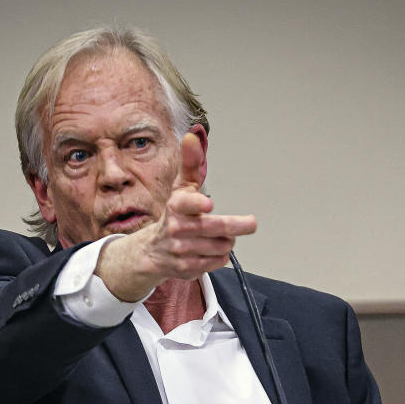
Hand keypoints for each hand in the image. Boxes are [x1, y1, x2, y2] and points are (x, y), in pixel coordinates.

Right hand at [96, 133, 256, 300]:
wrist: (153, 250)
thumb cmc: (176, 212)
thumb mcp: (182, 187)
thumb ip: (190, 163)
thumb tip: (192, 136)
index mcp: (176, 205)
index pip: (187, 203)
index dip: (198, 204)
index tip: (208, 204)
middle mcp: (176, 228)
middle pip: (216, 227)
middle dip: (237, 225)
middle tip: (251, 223)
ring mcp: (181, 249)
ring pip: (220, 245)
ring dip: (228, 241)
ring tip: (223, 236)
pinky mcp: (187, 268)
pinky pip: (216, 262)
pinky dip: (220, 256)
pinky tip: (213, 250)